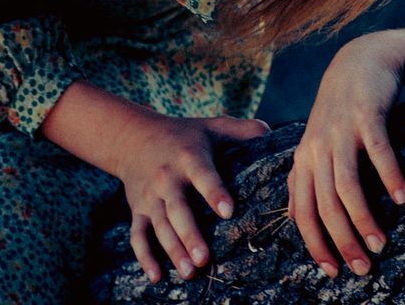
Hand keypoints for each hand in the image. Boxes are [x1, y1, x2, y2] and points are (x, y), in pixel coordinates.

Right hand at [116, 111, 268, 283]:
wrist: (134, 137)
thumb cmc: (183, 135)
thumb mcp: (210, 127)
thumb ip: (240, 130)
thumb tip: (270, 131)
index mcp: (189, 157)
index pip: (203, 175)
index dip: (215, 192)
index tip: (228, 211)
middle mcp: (167, 178)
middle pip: (178, 209)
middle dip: (190, 234)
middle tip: (204, 259)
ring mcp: (150, 196)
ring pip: (160, 226)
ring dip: (173, 250)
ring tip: (190, 272)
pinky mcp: (137, 210)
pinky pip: (137, 236)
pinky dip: (144, 257)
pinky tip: (156, 277)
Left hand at [287, 32, 404, 277]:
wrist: (361, 60)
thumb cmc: (341, 109)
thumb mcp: (317, 141)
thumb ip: (307, 176)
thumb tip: (297, 219)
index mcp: (304, 157)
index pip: (302, 210)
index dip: (315, 244)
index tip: (333, 272)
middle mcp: (318, 146)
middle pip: (325, 204)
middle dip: (342, 241)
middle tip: (363, 267)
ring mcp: (342, 130)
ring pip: (347, 184)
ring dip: (363, 218)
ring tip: (380, 243)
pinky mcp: (367, 114)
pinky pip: (378, 152)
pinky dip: (389, 177)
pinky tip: (402, 198)